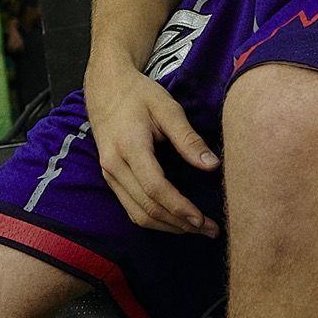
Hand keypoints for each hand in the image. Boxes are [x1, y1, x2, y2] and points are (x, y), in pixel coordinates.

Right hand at [83, 62, 220, 236]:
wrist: (104, 87)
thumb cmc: (138, 94)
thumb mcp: (167, 108)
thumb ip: (188, 138)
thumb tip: (212, 165)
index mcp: (129, 147)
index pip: (155, 188)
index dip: (179, 208)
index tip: (203, 219)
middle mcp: (114, 166)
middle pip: (147, 208)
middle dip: (180, 224)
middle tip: (209, 230)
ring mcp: (109, 175)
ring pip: (137, 214)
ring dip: (168, 227)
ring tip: (197, 229)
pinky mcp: (110, 179)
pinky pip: (131, 208)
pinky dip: (155, 219)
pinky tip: (176, 220)